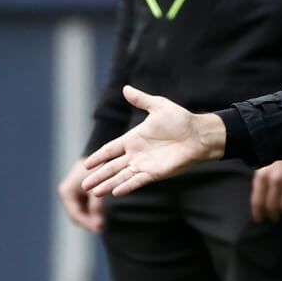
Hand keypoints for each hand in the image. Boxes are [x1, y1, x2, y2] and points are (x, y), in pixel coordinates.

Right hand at [58, 157, 105, 233]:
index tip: (99, 229)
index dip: (87, 223)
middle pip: (77, 215)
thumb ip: (97, 206)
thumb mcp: (97, 188)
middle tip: (103, 228)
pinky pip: (85, 205)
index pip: (75, 214)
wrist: (98, 152)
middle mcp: (67, 193)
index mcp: (66, 192)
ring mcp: (72, 193)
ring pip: (82, 211)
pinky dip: (93, 210)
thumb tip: (99, 226)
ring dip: (92, 217)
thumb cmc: (97, 167)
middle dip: (89, 222)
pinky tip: (104, 214)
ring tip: (104, 223)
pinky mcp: (79, 191)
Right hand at [82, 85, 225, 196]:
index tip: (86, 164)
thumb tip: (126, 88)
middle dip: (98, 175)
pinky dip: (126, 186)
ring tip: (94, 192)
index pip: (110, 150)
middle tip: (83, 185)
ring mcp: (144, 165)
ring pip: (121, 176)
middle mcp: (136, 154)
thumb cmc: (180, 120)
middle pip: (112, 166)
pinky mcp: (155, 173)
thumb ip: (141, 100)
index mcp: (133, 139)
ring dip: (108, 184)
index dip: (98, 156)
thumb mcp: (158, 106)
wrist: (198, 134)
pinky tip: (115, 192)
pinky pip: (137, 181)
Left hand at [251, 159, 281, 222]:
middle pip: (270, 206)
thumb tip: (259, 210)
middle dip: (272, 215)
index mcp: (262, 175)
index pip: (257, 201)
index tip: (260, 220)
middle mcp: (273, 177)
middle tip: (274, 218)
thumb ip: (263, 188)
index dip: (258, 214)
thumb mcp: (269, 174)